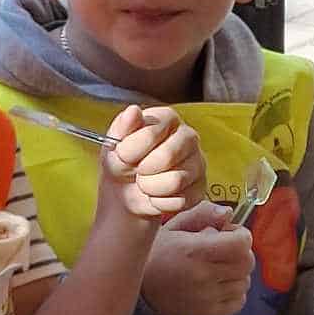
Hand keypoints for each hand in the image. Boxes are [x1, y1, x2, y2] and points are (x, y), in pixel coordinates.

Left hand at [101, 106, 205, 223]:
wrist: (126, 193)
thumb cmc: (122, 162)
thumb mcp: (113, 143)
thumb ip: (122, 126)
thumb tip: (133, 111)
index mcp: (168, 118)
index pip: (154, 130)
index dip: (132, 148)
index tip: (122, 154)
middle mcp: (188, 137)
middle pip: (169, 155)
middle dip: (144, 170)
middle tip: (136, 171)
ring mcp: (198, 162)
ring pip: (176, 181)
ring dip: (150, 188)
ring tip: (145, 184)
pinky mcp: (200, 188)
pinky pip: (180, 200)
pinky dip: (160, 203)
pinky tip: (156, 195)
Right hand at [141, 202, 255, 314]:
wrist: (140, 288)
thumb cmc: (158, 252)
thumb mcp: (174, 226)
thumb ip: (202, 214)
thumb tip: (228, 213)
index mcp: (194, 251)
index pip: (241, 243)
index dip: (240, 234)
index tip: (229, 233)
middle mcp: (202, 276)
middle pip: (247, 262)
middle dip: (240, 252)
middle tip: (224, 249)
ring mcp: (207, 297)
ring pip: (245, 282)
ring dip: (237, 272)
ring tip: (217, 267)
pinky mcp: (208, 313)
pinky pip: (239, 301)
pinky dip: (234, 291)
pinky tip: (218, 284)